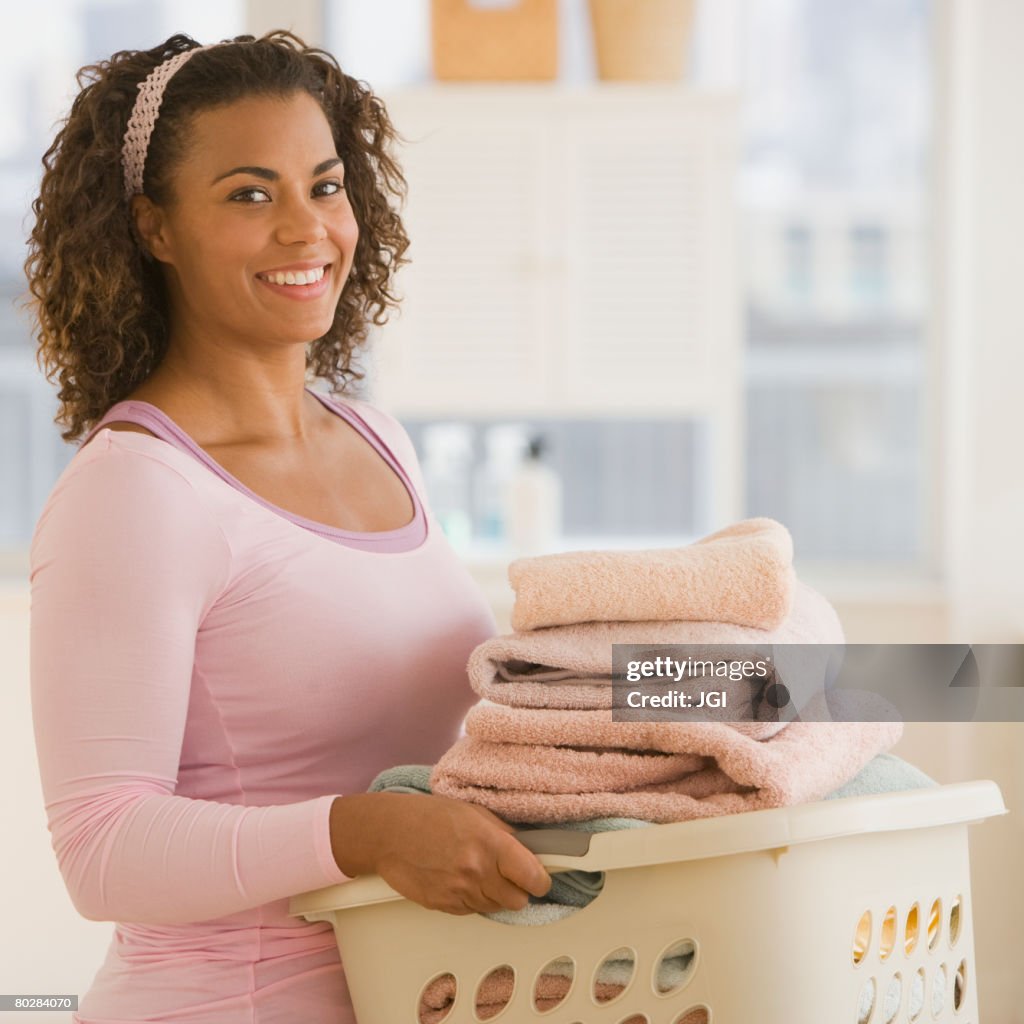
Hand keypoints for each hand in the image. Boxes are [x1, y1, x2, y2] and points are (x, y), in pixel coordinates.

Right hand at [330, 792, 551, 914]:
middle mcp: (477, 872)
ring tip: (477, 871)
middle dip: (518, 889)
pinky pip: (472, 911)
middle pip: (518, 901)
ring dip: (494, 894)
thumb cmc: (428, 816)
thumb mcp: (474, 812)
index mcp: (490, 844)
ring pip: (495, 908)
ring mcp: (460, 892)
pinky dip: (472, 899)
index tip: (540, 876)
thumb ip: (503, 834)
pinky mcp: (444, 906)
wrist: (389, 834)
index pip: (533, 877)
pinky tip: (459, 878)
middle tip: (509, 874)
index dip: (541, 879)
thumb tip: (527, 851)